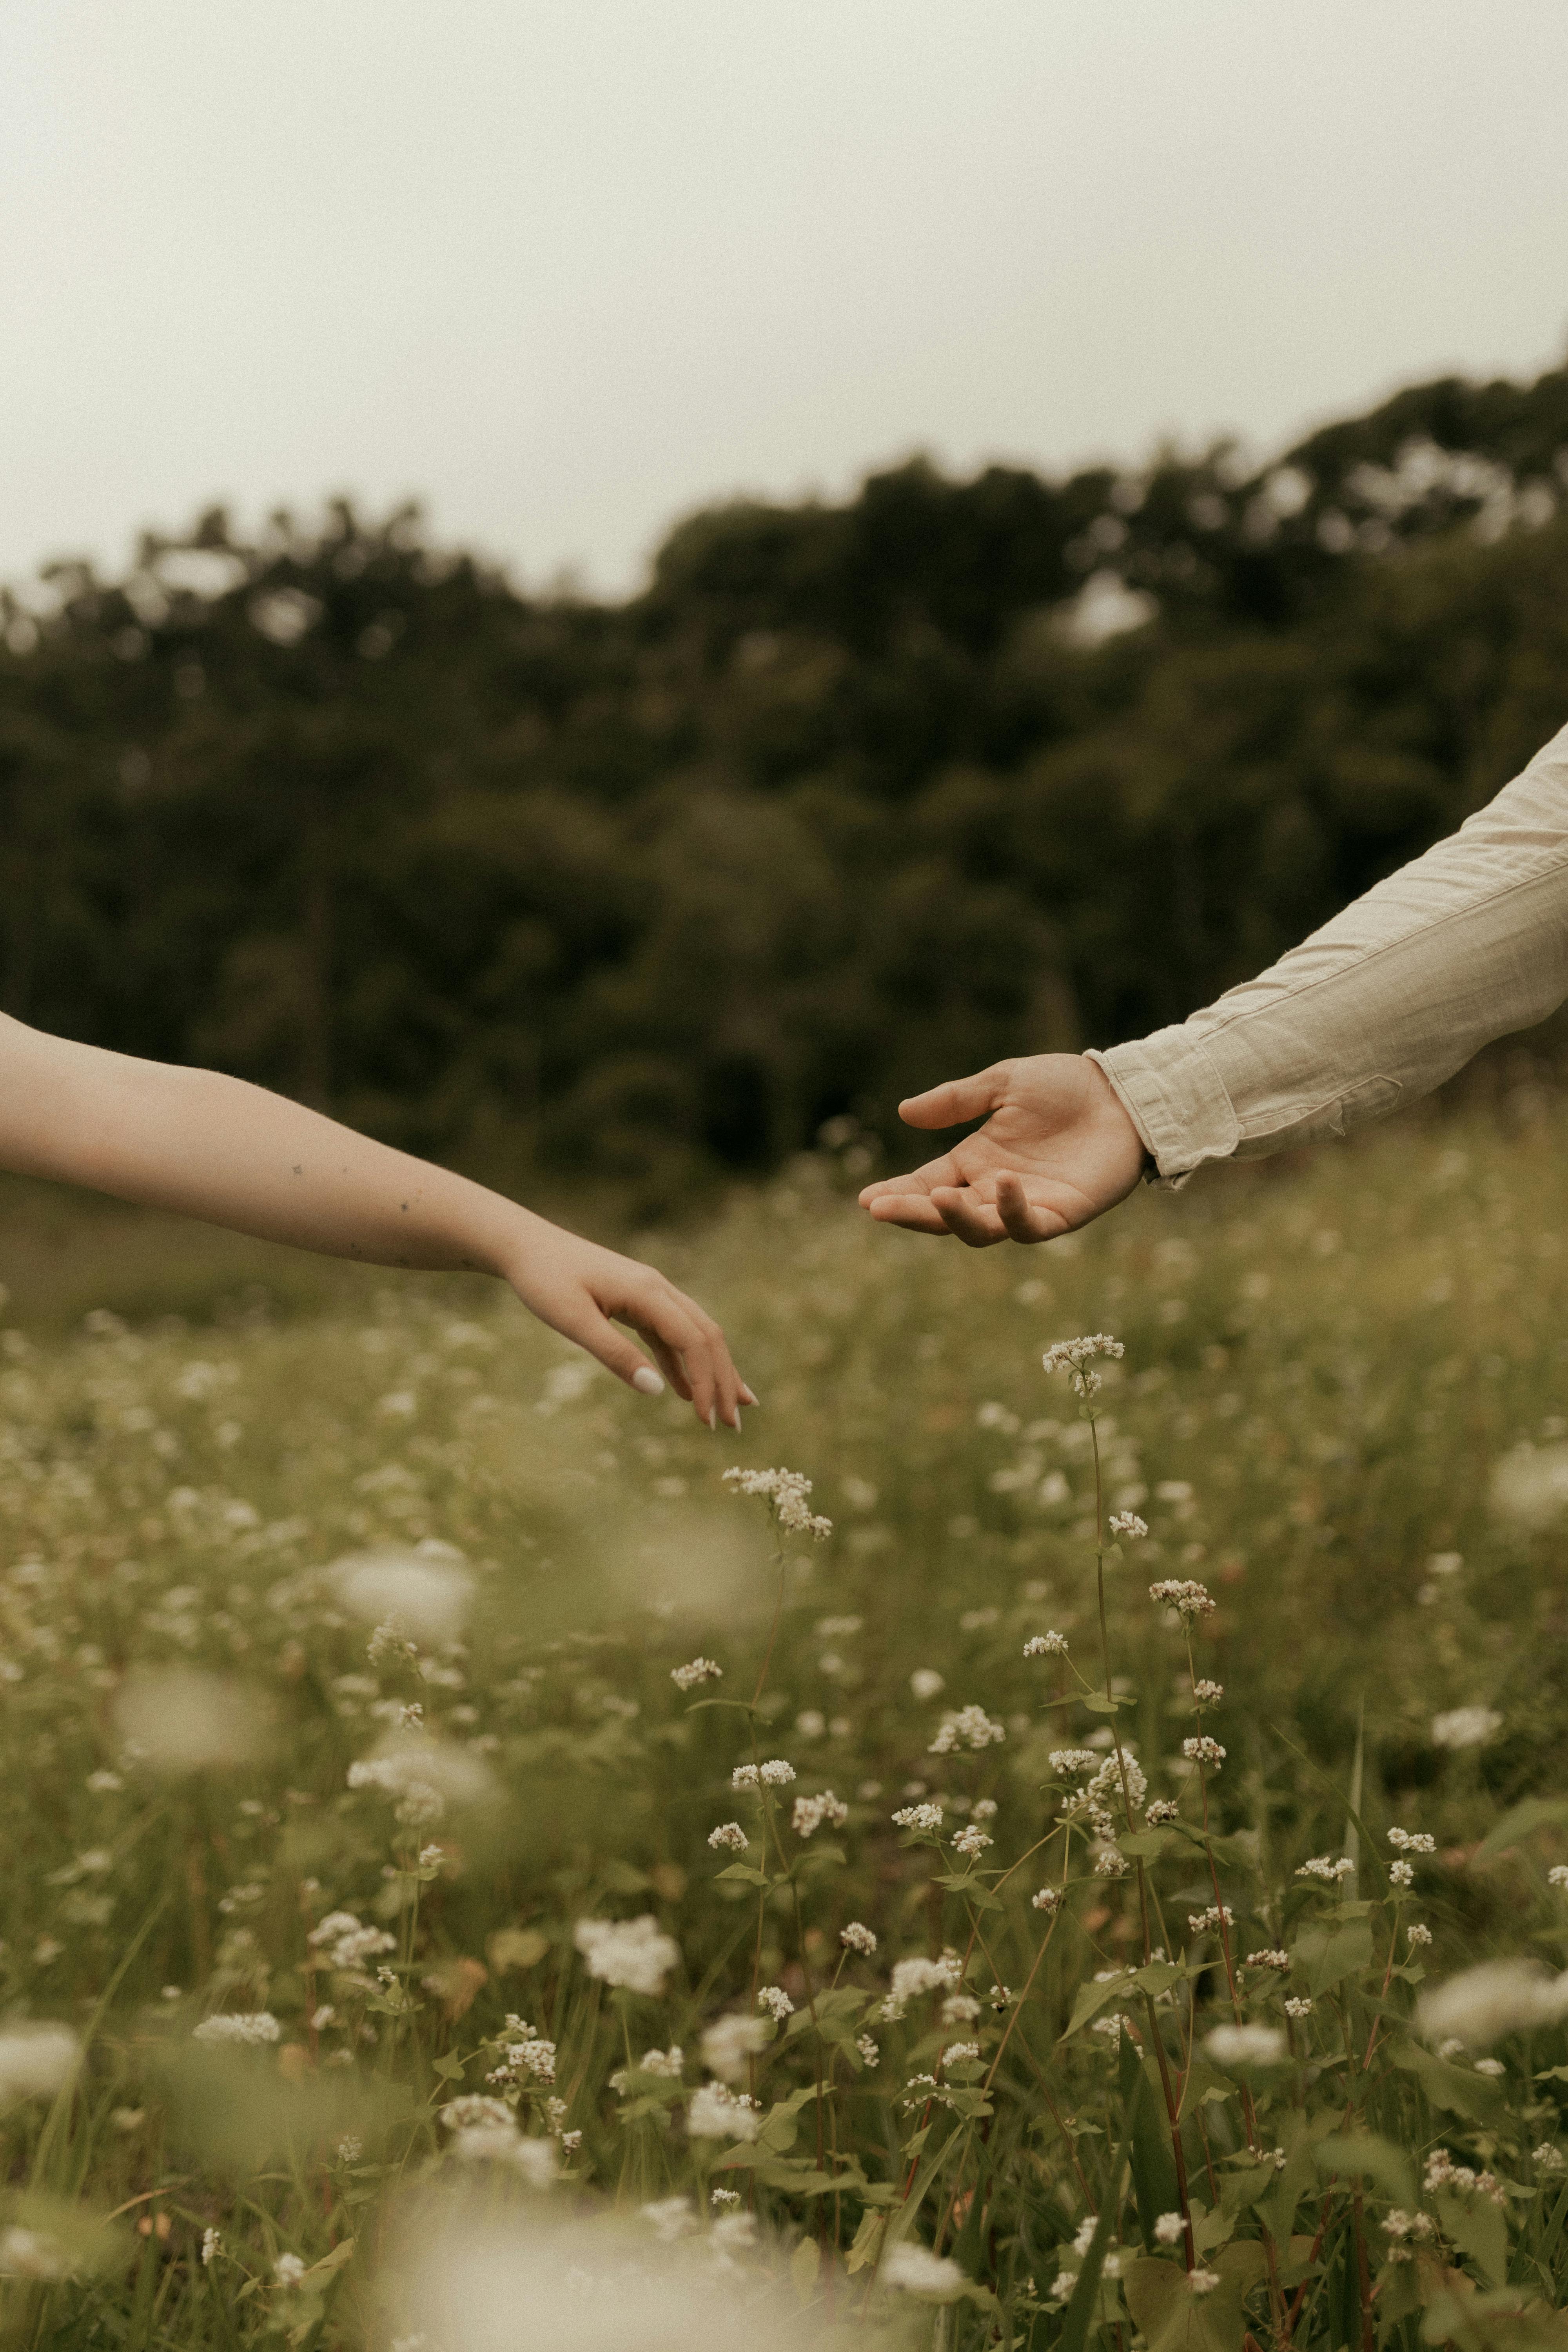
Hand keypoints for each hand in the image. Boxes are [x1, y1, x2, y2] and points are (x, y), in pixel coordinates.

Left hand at [504, 1217, 755, 1428]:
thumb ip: (614, 1355)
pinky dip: (682, 1363)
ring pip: (695, 1334)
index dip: (707, 1382)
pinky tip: (684, 1391)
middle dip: (724, 1380)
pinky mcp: (638, 1301)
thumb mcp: (573, 1320)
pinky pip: (670, 1335)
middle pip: (707, 1337)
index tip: (708, 1421)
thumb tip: (656, 1390)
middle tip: (733, 1425)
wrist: (526, 1245)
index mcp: (647, 1292)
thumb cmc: (544, 1280)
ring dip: (712, 1371)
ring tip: (727, 1409)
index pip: (694, 1341)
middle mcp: (658, 1289)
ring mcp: (651, 1294)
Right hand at [857, 1054, 1146, 1246]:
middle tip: (882, 1208)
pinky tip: (1003, 1184)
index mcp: (975, 1161)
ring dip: (955, 1218)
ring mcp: (1027, 1205)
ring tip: (936, 1197)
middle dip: (912, 1213)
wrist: (1123, 1092)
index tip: (867, 1201)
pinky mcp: (1062, 1214)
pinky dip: (1012, 1212)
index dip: (897, 1194)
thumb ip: (957, 1100)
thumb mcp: (1003, 1082)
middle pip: (945, 1215)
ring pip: (981, 1230)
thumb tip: (904, 1112)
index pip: (926, 1185)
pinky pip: (1030, 1226)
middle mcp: (994, 1189)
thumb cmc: (1065, 1086)